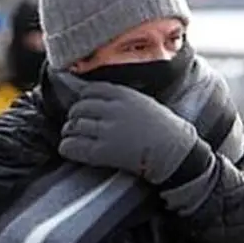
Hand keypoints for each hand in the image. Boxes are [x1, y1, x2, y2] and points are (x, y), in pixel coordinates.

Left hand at [58, 79, 199, 184]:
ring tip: (72, 136)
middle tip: (76, 123)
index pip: (91, 90)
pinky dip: (67, 147)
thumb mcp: (145, 103)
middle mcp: (113, 110)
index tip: (84, 105)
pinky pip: (74, 146)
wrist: (176, 152)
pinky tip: (69, 149)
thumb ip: (123, 99)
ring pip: (74, 126)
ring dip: (69, 132)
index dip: (83, 98)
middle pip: (79, 107)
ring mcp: (108, 131)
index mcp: (124, 96)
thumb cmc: (166, 129)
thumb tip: (100, 100)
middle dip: (75, 116)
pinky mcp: (104, 152)